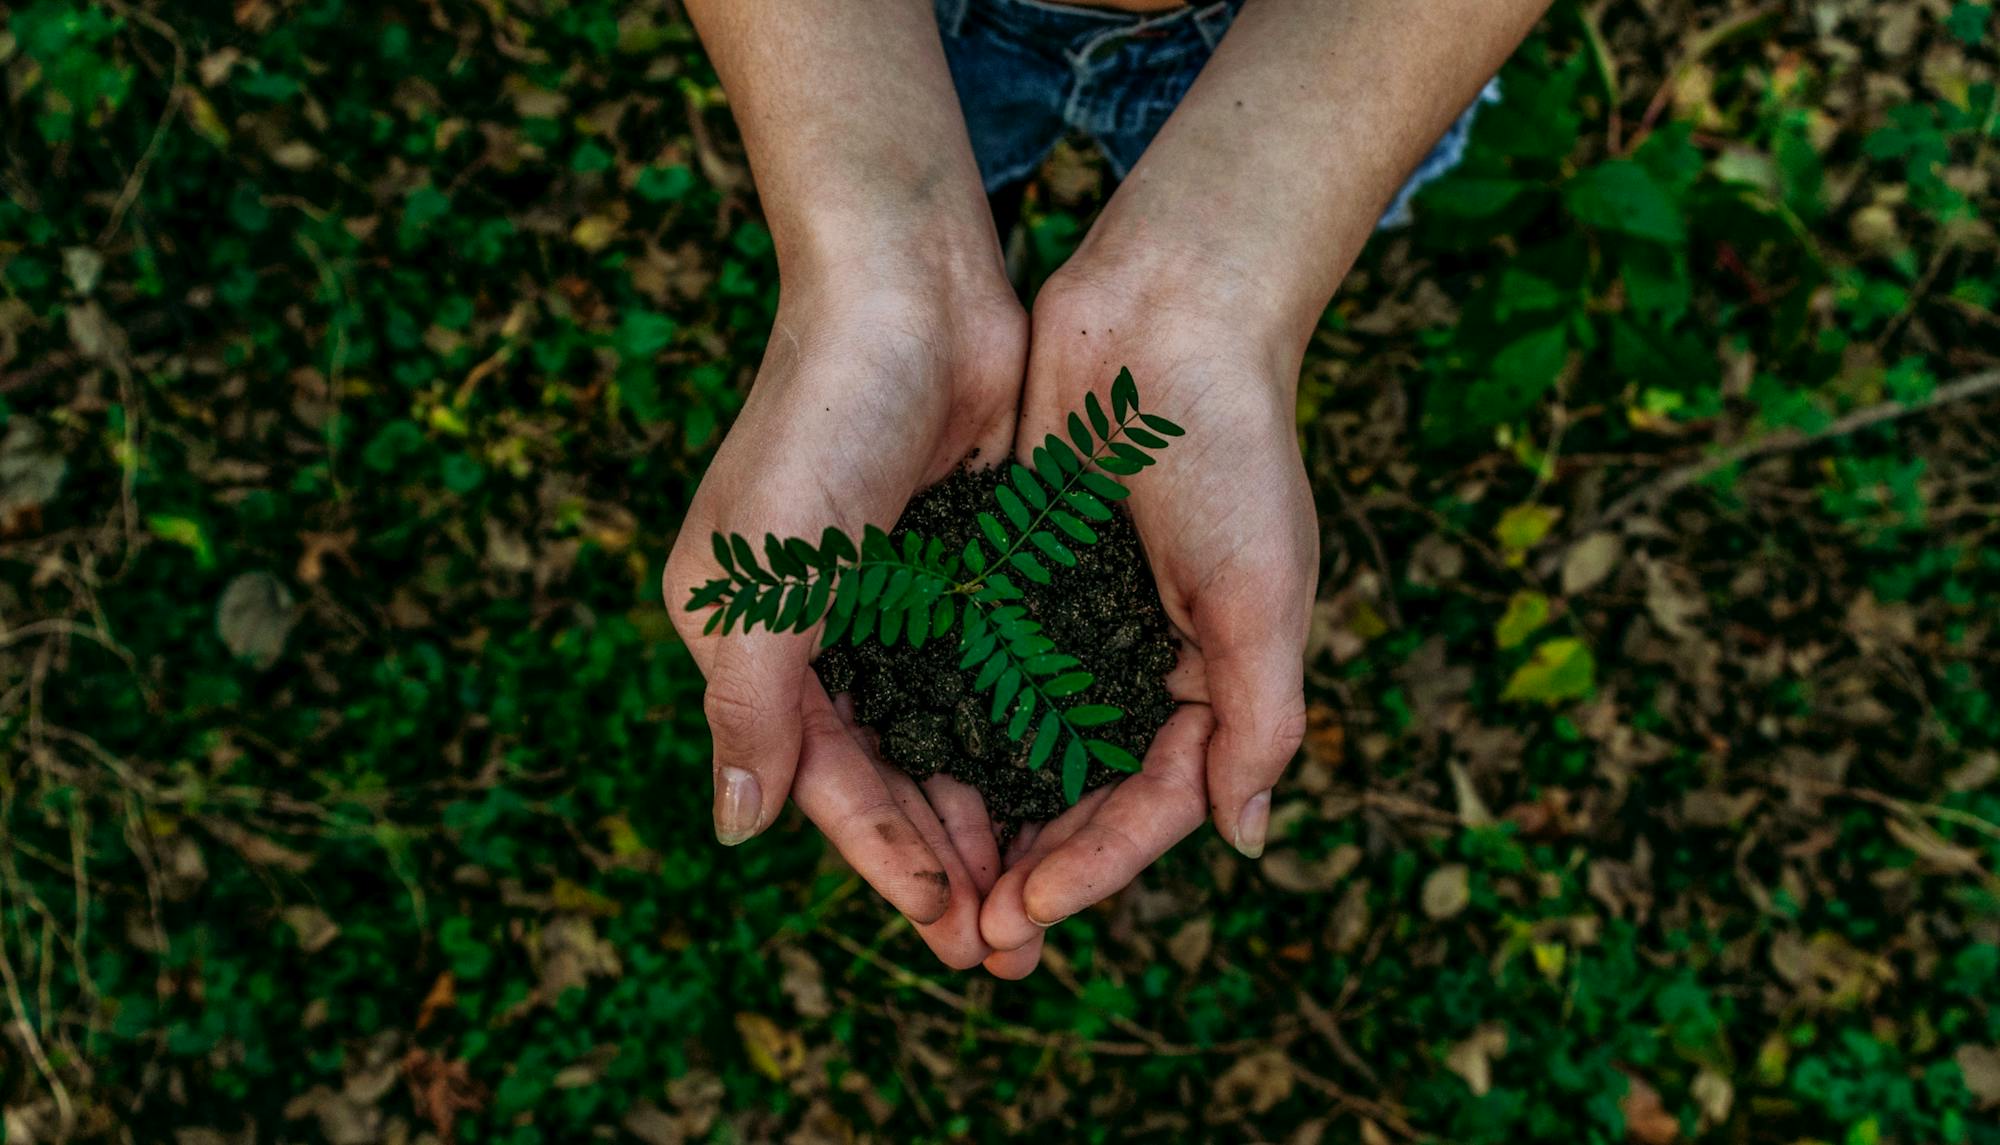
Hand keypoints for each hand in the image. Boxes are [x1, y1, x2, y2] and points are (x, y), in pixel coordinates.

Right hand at [663, 253, 1024, 968]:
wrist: (910, 287)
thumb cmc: (822, 422)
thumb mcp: (765, 576)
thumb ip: (751, 706)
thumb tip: (736, 831)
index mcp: (752, 641)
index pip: (825, 781)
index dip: (887, 861)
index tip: (952, 933)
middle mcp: (820, 632)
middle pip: (889, 776)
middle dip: (945, 861)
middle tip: (1011, 945)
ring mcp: (895, 601)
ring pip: (946, 738)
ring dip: (990, 813)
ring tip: (1044, 891)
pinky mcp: (963, 567)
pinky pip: (992, 676)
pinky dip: (1022, 735)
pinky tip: (1067, 788)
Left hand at [978, 264, 1316, 973]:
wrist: (1167, 313)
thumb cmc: (1231, 449)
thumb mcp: (1262, 593)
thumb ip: (1259, 719)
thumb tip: (1244, 840)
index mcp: (1210, 678)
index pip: (1151, 804)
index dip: (1093, 868)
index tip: (1026, 913)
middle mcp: (1138, 662)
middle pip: (1080, 794)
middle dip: (1031, 867)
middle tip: (970, 937)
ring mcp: (1073, 621)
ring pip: (1020, 746)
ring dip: (981, 816)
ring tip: (931, 883)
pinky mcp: (1015, 573)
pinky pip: (977, 669)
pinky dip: (948, 723)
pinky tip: (900, 770)